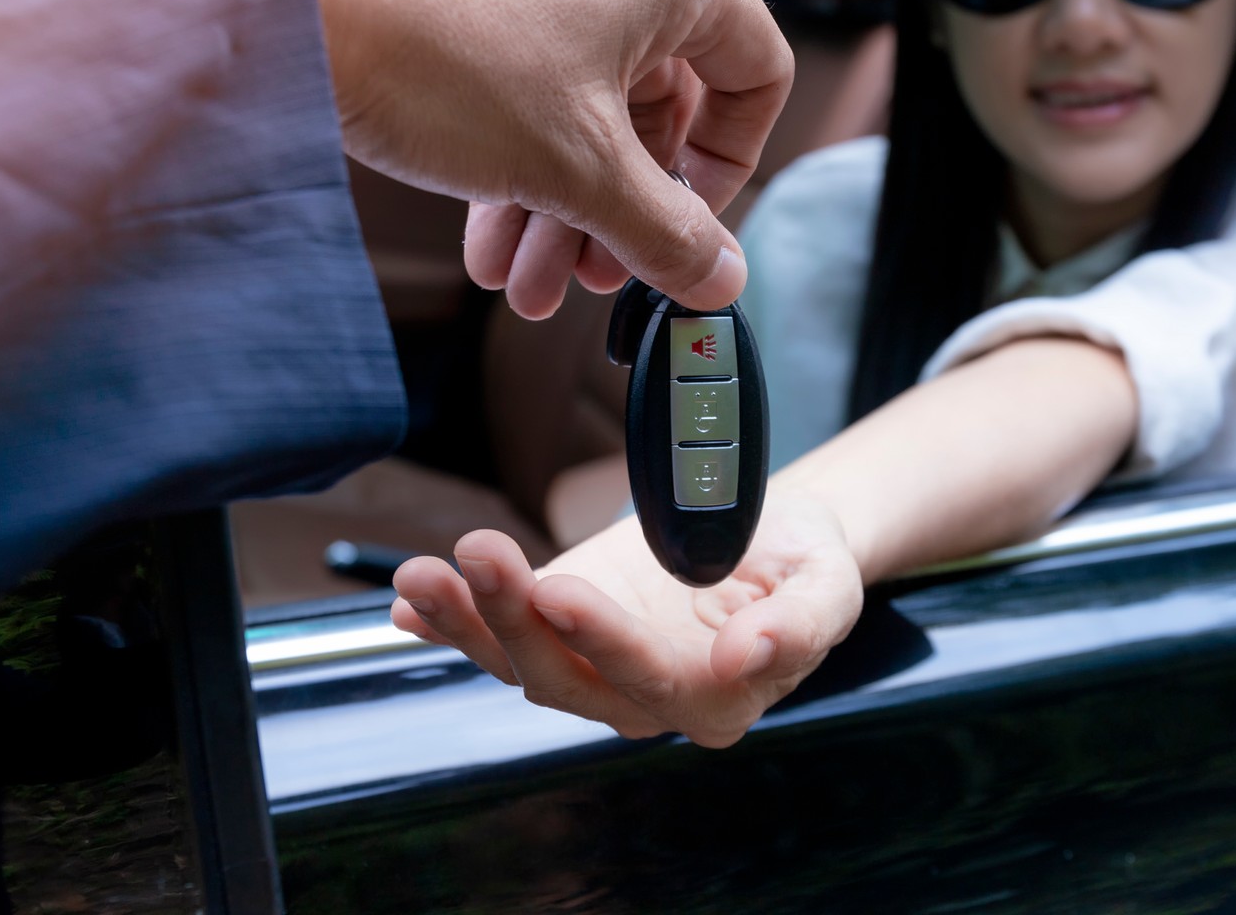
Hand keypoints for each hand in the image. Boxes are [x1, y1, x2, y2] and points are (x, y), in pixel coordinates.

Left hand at [239, 0, 791, 315]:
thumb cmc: (439, 53)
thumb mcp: (577, 170)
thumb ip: (666, 232)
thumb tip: (719, 277)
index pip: (756, 73)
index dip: (729, 171)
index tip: (685, 233)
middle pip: (658, 98)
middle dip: (619, 208)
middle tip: (583, 278)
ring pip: (583, 93)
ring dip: (558, 198)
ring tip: (517, 279)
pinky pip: (523, 68)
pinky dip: (512, 150)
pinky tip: (481, 232)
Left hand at [391, 493, 862, 747]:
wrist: (773, 539)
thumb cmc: (804, 564)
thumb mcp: (828, 585)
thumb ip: (796, 626)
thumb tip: (745, 657)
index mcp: (714, 697)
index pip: (649, 678)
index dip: (602, 640)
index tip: (561, 592)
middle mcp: (642, 698)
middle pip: (564, 674)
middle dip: (512, 616)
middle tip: (479, 553)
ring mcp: (593, 666)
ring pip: (518, 658)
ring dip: (466, 618)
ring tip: (424, 573)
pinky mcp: (560, 629)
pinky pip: (497, 637)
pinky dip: (447, 625)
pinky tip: (407, 606)